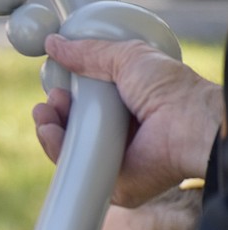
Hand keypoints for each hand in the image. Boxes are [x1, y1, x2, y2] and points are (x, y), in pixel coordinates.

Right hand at [33, 35, 222, 206]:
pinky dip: (58, 154)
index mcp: (125, 110)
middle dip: (52, 116)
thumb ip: (90, 52)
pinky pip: (75, 173)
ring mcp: (113, 163)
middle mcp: (118, 138)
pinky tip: (51, 135)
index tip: (56, 89)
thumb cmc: (170, 91)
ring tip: (44, 118)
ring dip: (50, 134)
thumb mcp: (127, 57)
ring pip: (67, 153)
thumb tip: (53, 43)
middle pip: (70, 132)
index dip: (65, 100)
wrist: (185, 124)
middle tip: (47, 104)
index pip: (82, 109)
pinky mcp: (111, 186)